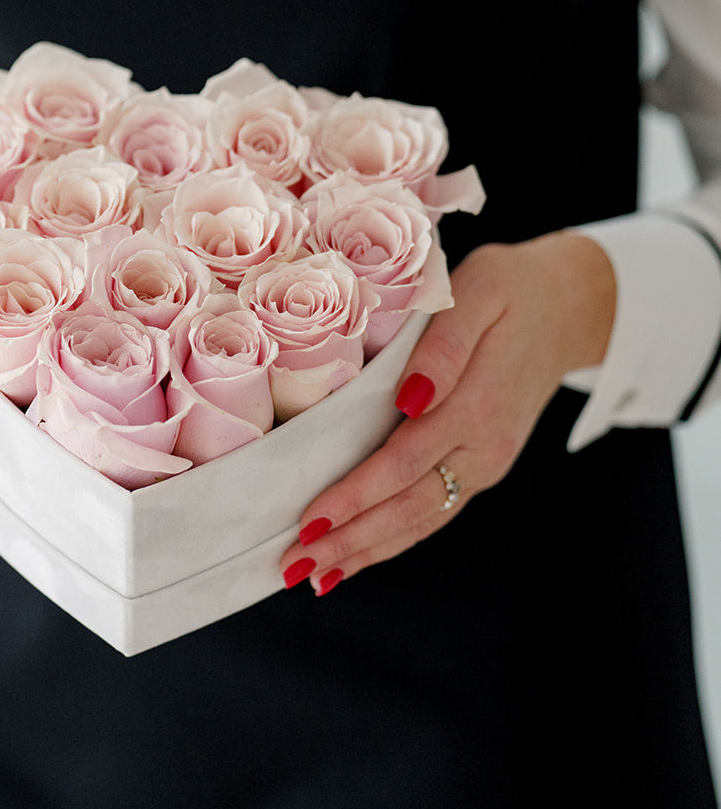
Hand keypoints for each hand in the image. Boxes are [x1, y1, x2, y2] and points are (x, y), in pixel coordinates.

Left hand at [278, 232, 615, 594]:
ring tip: (317, 576)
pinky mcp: (481, 465)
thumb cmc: (511, 287)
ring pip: (421, 519)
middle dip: (350, 540)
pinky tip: (360, 556)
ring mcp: (485, 462)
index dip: (356, 495)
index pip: (405, 462)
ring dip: (367, 551)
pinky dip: (394, 539)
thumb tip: (411, 398)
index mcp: (479, 404)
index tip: (311, 520)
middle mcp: (484, 447)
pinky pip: (434, 510)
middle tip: (293, 566)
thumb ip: (444, 346)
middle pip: (408, 505)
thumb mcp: (480, 291)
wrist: (569, 305)